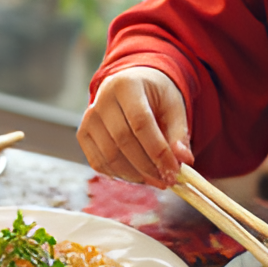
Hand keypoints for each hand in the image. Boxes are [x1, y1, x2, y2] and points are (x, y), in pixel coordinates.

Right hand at [77, 67, 193, 187]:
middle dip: (147, 167)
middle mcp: (101, 99)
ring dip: (134, 175)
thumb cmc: (154, 97)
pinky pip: (99, 163)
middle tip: (166, 181)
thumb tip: (184, 160)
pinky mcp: (83, 134)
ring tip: (155, 180)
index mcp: (126, 85)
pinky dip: (119, 175)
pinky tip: (138, 176)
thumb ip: (179, 134)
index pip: (141, 122)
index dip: (158, 151)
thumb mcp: (173, 108)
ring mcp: (88, 118)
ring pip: (109, 156)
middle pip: (123, 141)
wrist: (130, 86)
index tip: (173, 171)